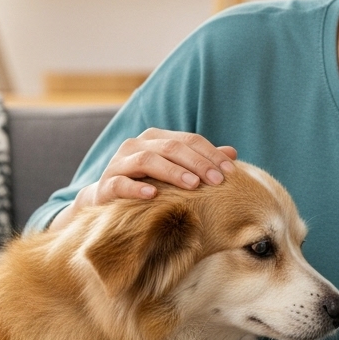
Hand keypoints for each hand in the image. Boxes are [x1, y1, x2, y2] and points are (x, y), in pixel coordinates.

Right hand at [52, 129, 236, 230]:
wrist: (106, 201)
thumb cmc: (147, 184)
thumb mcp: (174, 172)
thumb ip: (200, 162)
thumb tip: (233, 153)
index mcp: (155, 138)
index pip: (188, 140)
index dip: (210, 154)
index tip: (230, 171)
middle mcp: (136, 145)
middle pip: (171, 147)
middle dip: (197, 163)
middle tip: (217, 180)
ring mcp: (119, 163)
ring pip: (147, 159)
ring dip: (172, 172)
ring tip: (193, 185)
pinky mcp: (106, 184)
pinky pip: (121, 183)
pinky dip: (137, 188)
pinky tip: (154, 196)